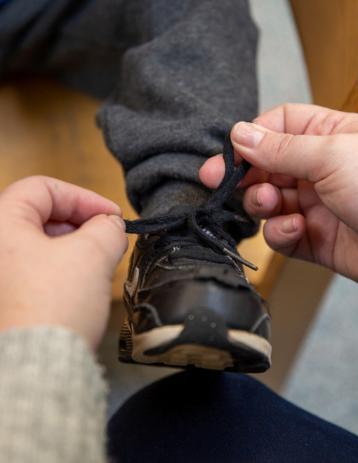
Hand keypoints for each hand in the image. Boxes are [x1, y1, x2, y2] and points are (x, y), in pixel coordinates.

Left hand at [0, 176, 127, 348]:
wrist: (40, 366)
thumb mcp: (93, 254)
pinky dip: (62, 267)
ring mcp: (0, 275)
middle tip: (108, 238)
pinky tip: (82, 282)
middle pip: (40, 215)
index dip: (83, 197)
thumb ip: (108, 228)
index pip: (43, 188)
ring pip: (40, 243)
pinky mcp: (6, 297)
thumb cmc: (54, 308)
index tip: (111, 215)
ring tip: (98, 262)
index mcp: (0, 227)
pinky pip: (36, 268)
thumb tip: (111, 226)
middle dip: (81, 224)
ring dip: (74, 246)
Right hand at [200, 104, 357, 314]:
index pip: (278, 127)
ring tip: (272, 204)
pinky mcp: (314, 238)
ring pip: (269, 201)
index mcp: (329, 136)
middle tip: (220, 183)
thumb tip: (240, 133)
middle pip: (266, 167)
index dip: (251, 138)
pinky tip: (296, 229)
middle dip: (244, 175)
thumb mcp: (331, 155)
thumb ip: (281, 148)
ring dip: (262, 203)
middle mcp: (319, 169)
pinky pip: (281, 233)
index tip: (229, 153)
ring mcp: (316, 205)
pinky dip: (281, 232)